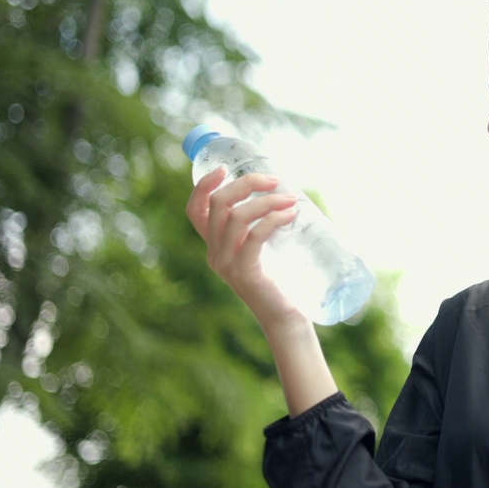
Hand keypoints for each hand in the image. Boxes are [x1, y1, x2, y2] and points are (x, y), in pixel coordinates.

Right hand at [186, 167, 304, 328]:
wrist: (286, 319)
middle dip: (246, 184)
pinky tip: (290, 214)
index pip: (195, 211)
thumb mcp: (267, 250)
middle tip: (275, 180)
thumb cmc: (282, 280)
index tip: (224, 168)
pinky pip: (253, 237)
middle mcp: (215, 254)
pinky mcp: (246, 273)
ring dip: (266, 201)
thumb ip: (264, 227)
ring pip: (236, 218)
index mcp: (215, 246)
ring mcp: (227, 265)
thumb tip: (288, 192)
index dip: (203, 186)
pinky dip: (272, 219)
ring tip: (292, 199)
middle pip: (218, 206)